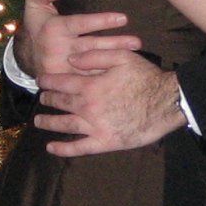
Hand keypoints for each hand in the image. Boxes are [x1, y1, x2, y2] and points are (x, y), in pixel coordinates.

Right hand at [16, 0, 140, 79]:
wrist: (25, 56)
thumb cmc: (37, 25)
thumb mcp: (34, 4)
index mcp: (54, 29)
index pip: (81, 24)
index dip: (102, 21)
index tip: (124, 18)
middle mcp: (59, 49)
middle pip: (92, 46)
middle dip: (115, 43)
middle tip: (136, 42)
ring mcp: (63, 66)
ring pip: (92, 62)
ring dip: (114, 59)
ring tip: (134, 54)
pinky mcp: (66, 79)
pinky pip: (87, 77)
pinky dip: (104, 73)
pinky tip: (122, 69)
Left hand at [36, 53, 185, 155]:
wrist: (167, 103)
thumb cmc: (146, 78)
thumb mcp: (123, 57)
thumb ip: (94, 57)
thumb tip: (70, 60)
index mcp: (91, 85)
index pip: (61, 83)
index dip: (48, 81)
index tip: (41, 80)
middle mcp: (88, 107)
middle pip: (60, 103)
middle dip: (48, 99)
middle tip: (42, 98)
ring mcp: (94, 127)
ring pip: (64, 125)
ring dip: (49, 123)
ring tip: (39, 121)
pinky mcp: (104, 142)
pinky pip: (79, 148)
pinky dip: (63, 149)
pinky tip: (52, 148)